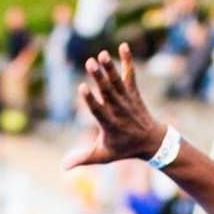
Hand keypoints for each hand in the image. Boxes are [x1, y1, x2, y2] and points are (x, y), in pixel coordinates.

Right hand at [63, 44, 164, 169]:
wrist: (151, 142)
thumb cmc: (124, 148)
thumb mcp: (104, 155)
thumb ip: (83, 158)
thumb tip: (62, 166)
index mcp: (110, 124)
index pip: (98, 111)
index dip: (90, 100)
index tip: (82, 88)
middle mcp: (119, 110)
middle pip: (108, 92)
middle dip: (99, 78)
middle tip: (90, 62)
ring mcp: (127, 100)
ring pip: (118, 82)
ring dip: (110, 67)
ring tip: (102, 54)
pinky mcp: (133, 92)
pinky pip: (130, 75)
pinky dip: (127, 61)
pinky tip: (123, 46)